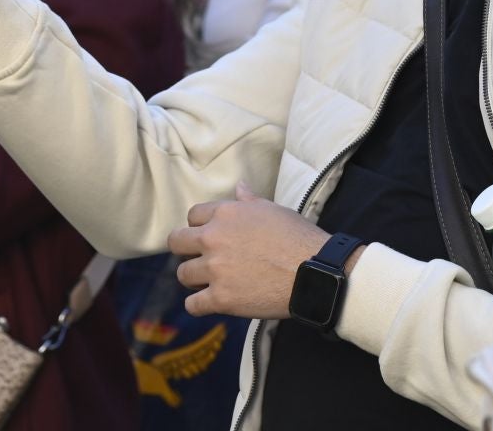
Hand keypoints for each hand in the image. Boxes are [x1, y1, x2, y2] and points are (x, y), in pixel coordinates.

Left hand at [166, 185, 339, 319]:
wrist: (316, 273)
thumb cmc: (298, 239)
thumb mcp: (274, 211)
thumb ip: (249, 201)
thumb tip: (239, 186)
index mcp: (225, 214)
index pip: (192, 216)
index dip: (199, 227)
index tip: (209, 237)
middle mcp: (213, 238)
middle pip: (176, 242)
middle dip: (185, 250)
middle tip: (200, 259)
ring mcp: (215, 269)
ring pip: (183, 274)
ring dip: (194, 278)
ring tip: (209, 282)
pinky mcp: (221, 298)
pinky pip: (192, 304)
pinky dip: (198, 305)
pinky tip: (209, 303)